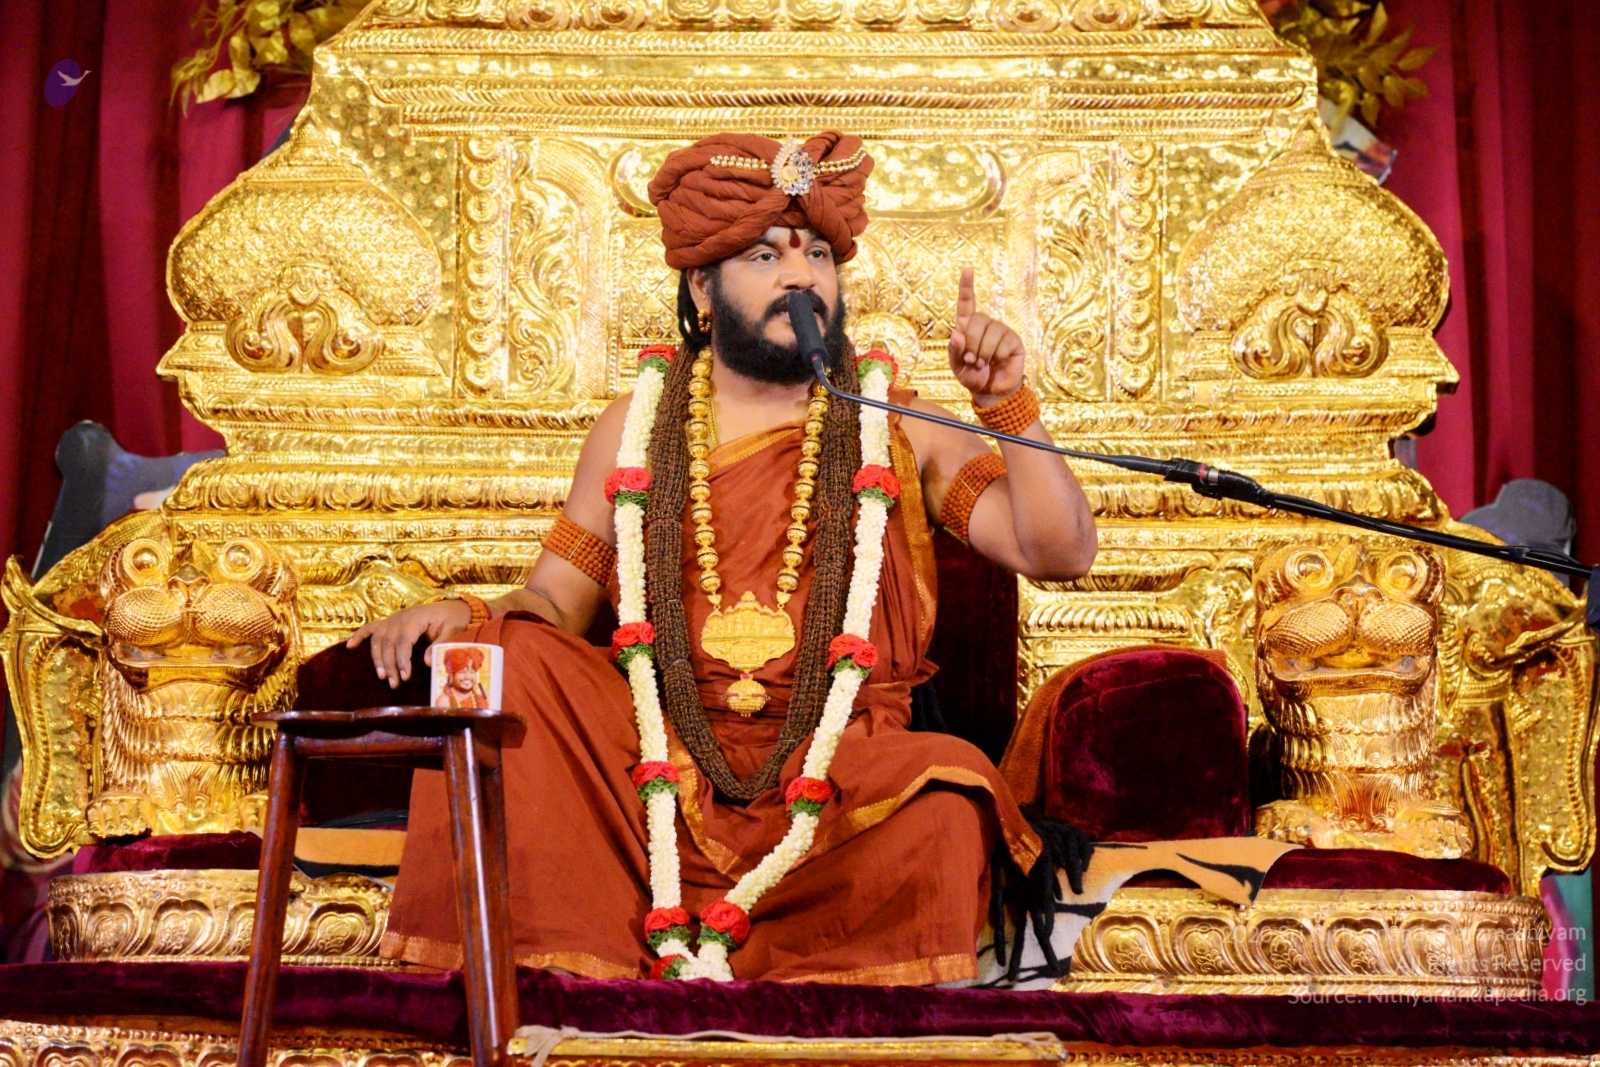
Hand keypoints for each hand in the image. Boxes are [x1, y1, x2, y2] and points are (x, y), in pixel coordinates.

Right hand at [345, 599, 471, 688]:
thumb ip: (440, 644)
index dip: (402, 660)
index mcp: (415, 618)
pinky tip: (349, 646)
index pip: (403, 641)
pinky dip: (359, 636)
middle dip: (389, 665)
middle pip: (388, 643)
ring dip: (377, 659)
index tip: (405, 676)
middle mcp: (400, 618)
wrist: (452, 607)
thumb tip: (425, 662)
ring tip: (382, 677)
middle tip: (395, 684)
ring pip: (378, 639)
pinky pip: (370, 627)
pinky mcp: (389, 622)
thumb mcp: (454, 631)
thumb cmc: (454, 620)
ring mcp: (393, 619)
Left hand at [947, 266, 1024, 403]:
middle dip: (970, 343)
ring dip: (982, 352)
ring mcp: (1001, 331)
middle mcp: (985, 325)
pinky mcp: (1013, 340)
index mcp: (967, 327)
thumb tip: (957, 332)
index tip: (967, 269)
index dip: (967, 287)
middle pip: (976, 320)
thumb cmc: (972, 377)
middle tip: (971, 359)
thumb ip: (954, 351)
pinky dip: (996, 356)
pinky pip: (1003, 342)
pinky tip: (997, 361)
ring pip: (990, 331)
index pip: (967, 304)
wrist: (991, 392)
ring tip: (982, 363)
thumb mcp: (957, 366)